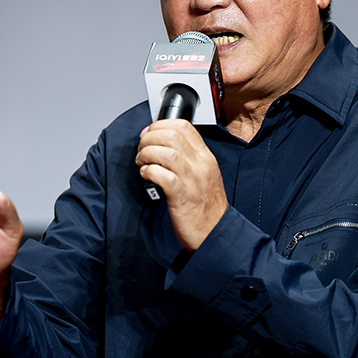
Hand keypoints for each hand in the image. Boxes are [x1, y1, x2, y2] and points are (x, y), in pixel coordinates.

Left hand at [136, 119, 227, 250]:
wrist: (215, 233)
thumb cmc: (207, 207)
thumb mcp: (205, 175)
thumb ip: (189, 158)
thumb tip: (164, 145)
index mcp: (206, 158)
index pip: (184, 127)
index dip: (161, 125)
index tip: (150, 133)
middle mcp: (201, 166)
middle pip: (172, 135)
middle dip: (150, 138)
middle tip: (142, 148)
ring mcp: (193, 181)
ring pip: (166, 153)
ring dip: (147, 153)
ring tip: (142, 162)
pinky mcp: (182, 197)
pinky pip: (163, 176)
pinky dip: (150, 171)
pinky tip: (146, 174)